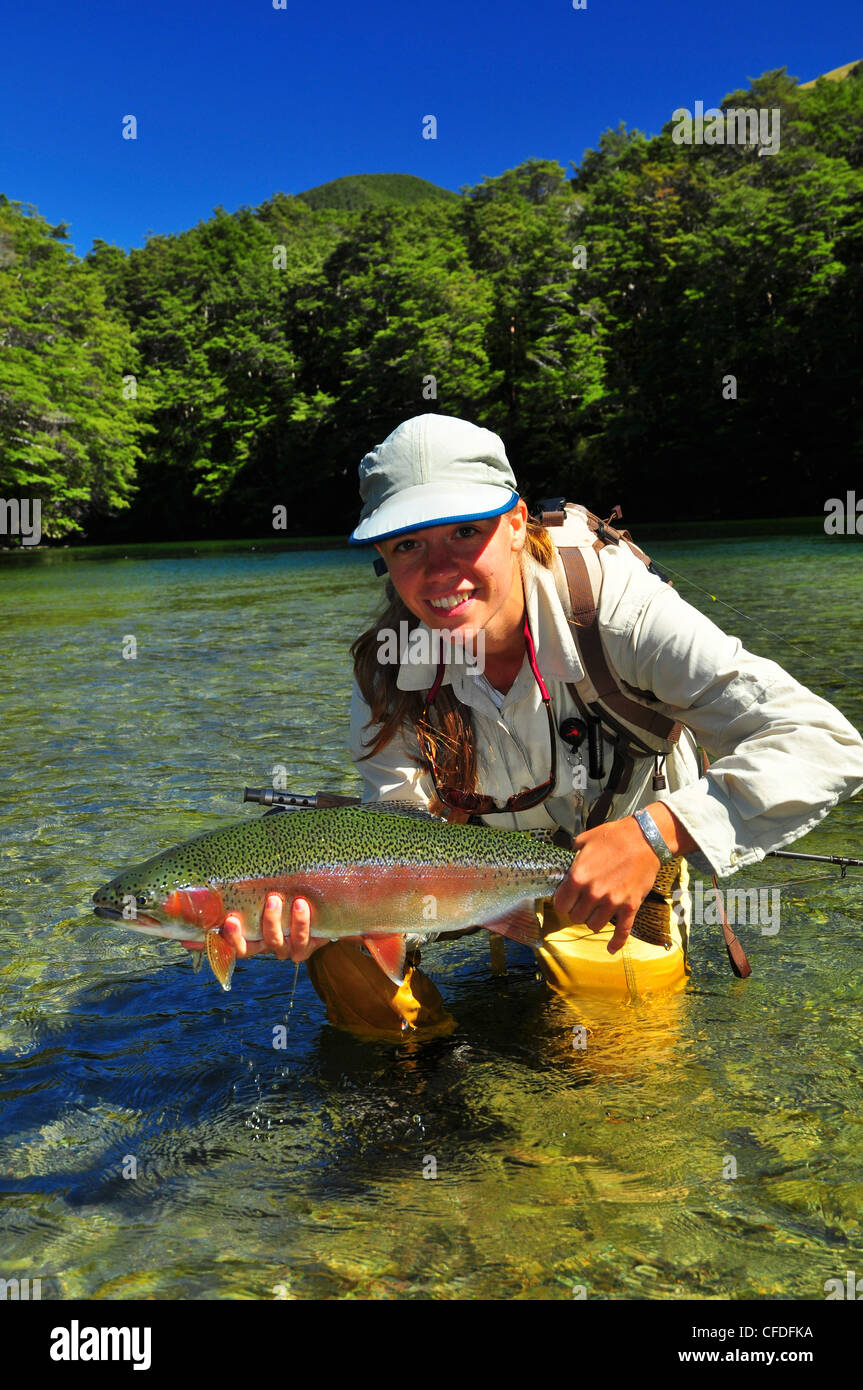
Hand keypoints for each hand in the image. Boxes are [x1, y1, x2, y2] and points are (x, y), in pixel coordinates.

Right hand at [181, 894, 326, 962]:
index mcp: (250, 937)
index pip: (229, 944)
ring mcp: (286, 948)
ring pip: (276, 944)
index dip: (222, 939)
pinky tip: (301, 904)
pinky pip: (303, 939)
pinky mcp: (307, 945)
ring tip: (275, 899)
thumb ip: (237, 893)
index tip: (220, 922)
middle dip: (239, 936)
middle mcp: (266, 946)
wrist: (324, 906)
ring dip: (273, 923)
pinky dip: (301, 922)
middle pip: (249, 950)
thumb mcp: (261, 893)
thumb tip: (201, 887)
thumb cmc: (284, 894)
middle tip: (234, 918)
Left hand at [551, 804, 694, 954]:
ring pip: (594, 925)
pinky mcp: (630, 907)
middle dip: (577, 910)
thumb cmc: (614, 836)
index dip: (562, 901)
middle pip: (576, 917)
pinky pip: (622, 932)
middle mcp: (593, 893)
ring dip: (593, 920)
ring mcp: (613, 902)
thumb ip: (572, 856)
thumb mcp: (585, 840)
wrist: (646, 838)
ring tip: (596, 911)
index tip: (566, 898)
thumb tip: (565, 864)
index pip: (560, 904)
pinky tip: (610, 949)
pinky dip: (616, 943)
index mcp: (578, 877)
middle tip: (582, 903)